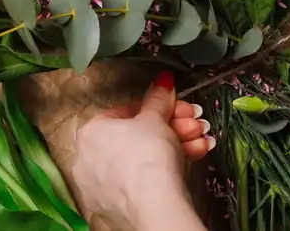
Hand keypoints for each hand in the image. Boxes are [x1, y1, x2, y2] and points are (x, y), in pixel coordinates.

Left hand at [72, 71, 213, 230]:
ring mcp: (101, 188)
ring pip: (142, 160)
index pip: (125, 112)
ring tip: (200, 142)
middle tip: (193, 123)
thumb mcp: (156, 118)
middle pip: (136, 137)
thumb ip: (158, 97)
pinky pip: (142, 182)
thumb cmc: (147, 156)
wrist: (154, 206)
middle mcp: (88, 161)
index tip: (175, 107)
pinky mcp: (116, 209)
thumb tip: (162, 80)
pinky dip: (165, 170)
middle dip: (172, 128)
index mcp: (91, 132)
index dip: (156, 108)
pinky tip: (193, 158)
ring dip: (176, 146)